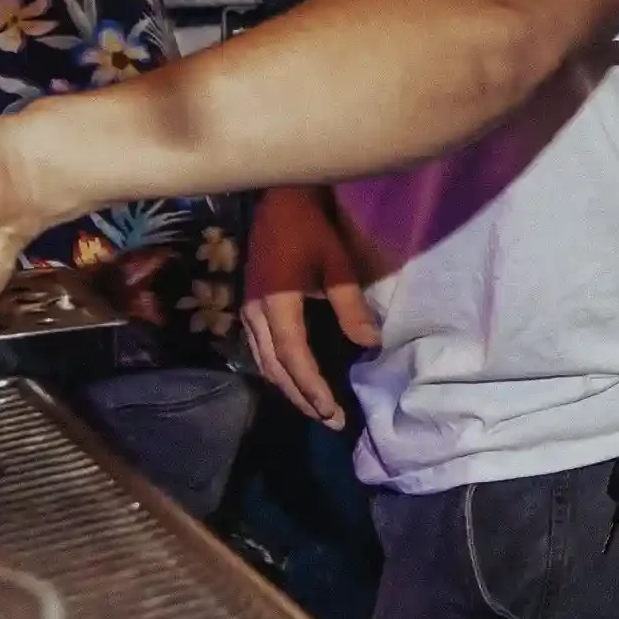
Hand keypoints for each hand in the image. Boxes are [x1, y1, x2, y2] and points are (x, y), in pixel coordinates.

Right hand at [240, 186, 379, 428]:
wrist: (279, 198)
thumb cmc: (312, 228)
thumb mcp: (338, 265)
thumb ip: (350, 307)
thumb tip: (370, 345)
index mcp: (277, 305)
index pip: (294, 358)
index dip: (312, 388)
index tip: (332, 411)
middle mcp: (256, 314)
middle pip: (276, 368)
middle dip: (302, 397)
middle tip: (330, 421)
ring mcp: (248, 310)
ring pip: (264, 362)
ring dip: (288, 387)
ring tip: (315, 408)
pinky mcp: (250, 305)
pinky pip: (259, 349)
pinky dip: (277, 370)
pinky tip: (294, 379)